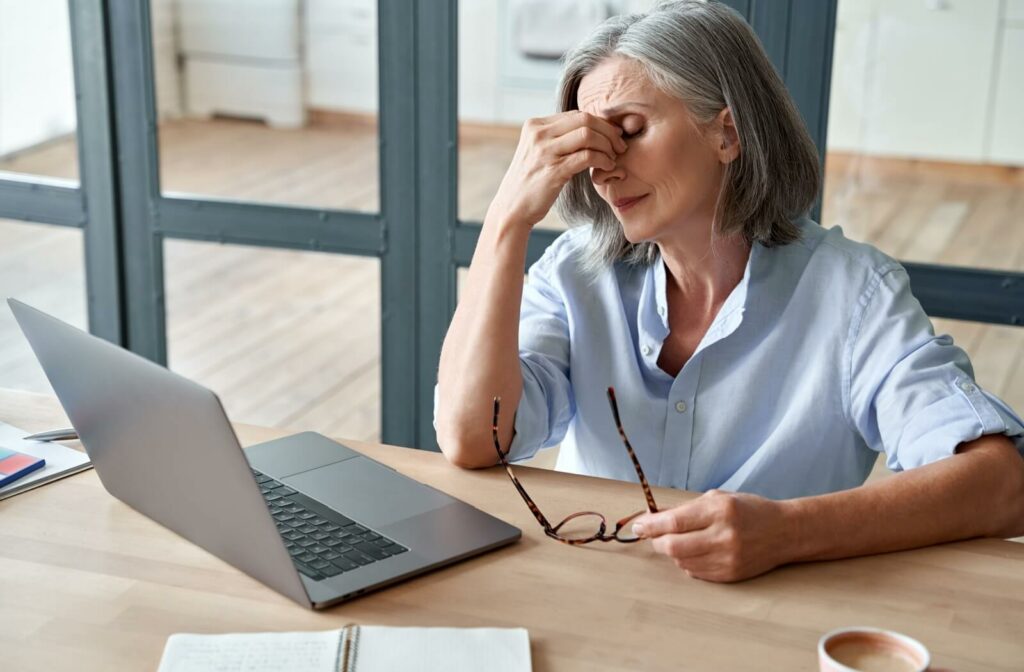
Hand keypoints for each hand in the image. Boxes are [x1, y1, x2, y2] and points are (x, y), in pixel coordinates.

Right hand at [488, 111, 627, 228]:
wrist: (512, 208)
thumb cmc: (531, 182)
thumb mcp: (539, 152)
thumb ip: (558, 138)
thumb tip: (590, 129)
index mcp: (535, 125)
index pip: (576, 114)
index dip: (600, 123)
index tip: (613, 136)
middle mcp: (538, 134)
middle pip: (585, 120)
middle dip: (608, 131)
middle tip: (620, 146)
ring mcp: (544, 152)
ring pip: (588, 135)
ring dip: (608, 145)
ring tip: (613, 157)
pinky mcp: (553, 171)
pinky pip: (587, 156)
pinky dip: (603, 160)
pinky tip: (607, 167)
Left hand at [632, 489, 793, 581]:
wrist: (785, 532)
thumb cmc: (749, 510)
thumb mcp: (718, 498)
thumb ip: (686, 508)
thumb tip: (654, 517)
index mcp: (720, 511)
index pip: (674, 521)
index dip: (651, 525)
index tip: (638, 525)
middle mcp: (724, 536)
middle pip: (674, 546)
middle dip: (658, 542)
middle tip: (655, 536)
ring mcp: (728, 559)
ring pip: (682, 561)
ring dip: (673, 552)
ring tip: (681, 540)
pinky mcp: (730, 575)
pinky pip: (695, 572)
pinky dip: (688, 562)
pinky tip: (696, 552)